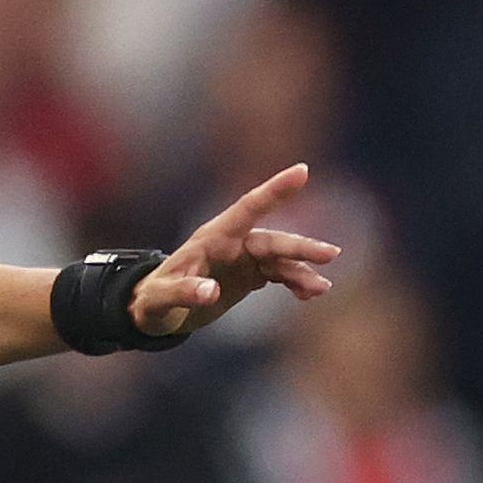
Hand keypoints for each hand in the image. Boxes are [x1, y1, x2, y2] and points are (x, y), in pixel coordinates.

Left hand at [129, 164, 336, 338]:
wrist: (156, 311)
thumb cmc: (152, 300)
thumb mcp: (160, 299)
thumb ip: (183, 292)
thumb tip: (210, 292)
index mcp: (212, 238)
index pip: (248, 208)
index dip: (275, 189)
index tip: (302, 171)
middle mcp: (232, 243)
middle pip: (273, 240)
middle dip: (301, 247)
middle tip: (330, 254)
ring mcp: (243, 258)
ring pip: (281, 260)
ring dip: (302, 272)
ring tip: (321, 289)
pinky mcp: (249, 274)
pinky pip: (280, 274)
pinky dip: (296, 283)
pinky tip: (309, 295)